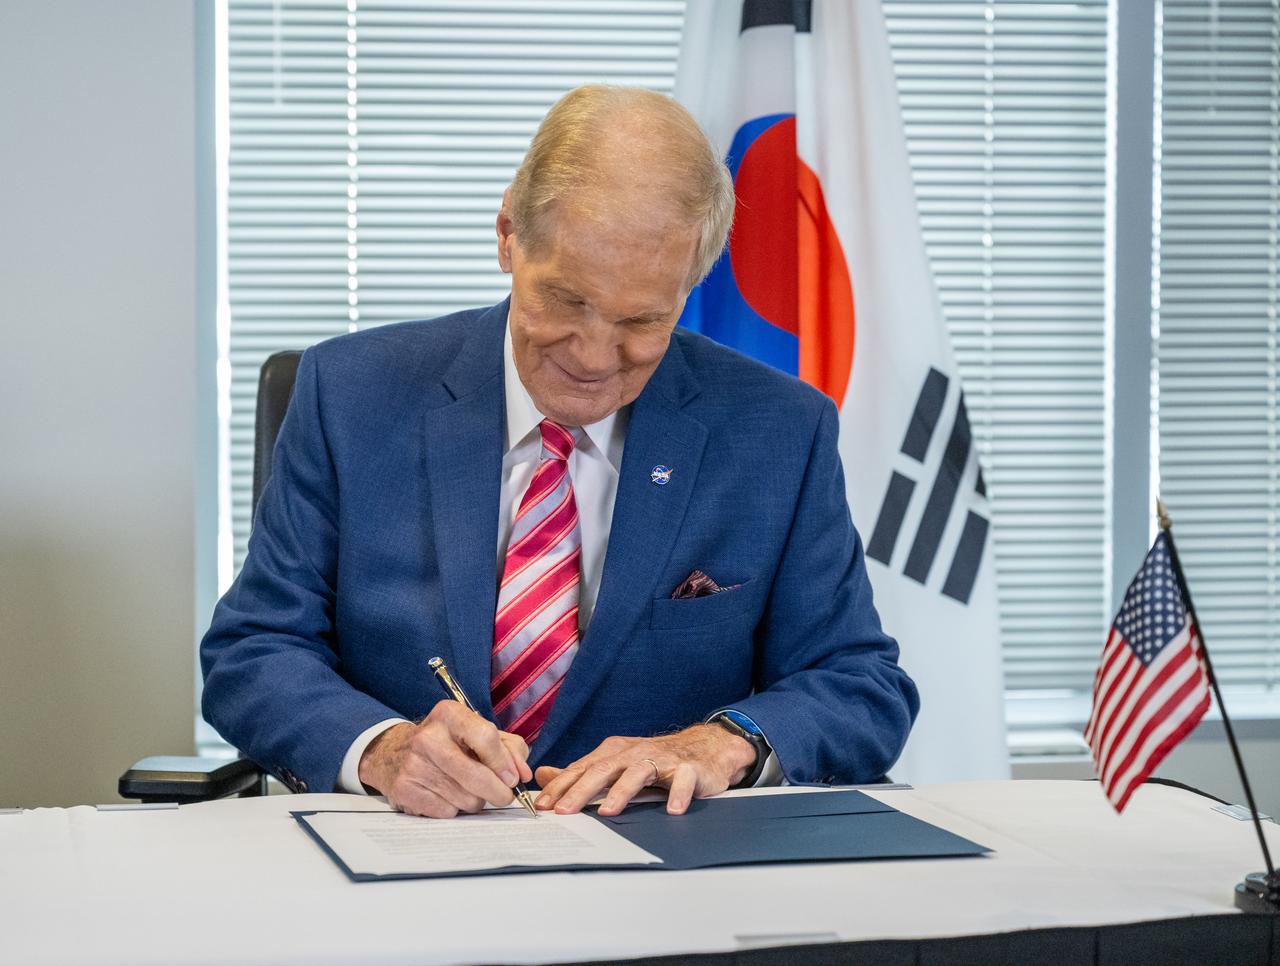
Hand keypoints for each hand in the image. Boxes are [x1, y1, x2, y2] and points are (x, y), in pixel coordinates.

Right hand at [357, 701, 532, 817]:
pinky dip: (455, 809)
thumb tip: (523, 775)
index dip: (504, 763)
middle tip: (504, 795)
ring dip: (476, 801)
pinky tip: (448, 796)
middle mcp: (428, 737)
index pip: (486, 737)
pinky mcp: (405, 790)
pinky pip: (447, 812)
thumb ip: (510, 749)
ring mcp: (413, 764)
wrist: (395, 754)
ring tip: (468, 789)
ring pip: (465, 799)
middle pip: (477, 775)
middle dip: (498, 792)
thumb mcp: (480, 733)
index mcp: (450, 714)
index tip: (513, 778)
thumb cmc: (450, 744)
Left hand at [533, 724, 755, 816]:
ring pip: (638, 773)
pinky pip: (682, 781)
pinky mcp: (688, 769)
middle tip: (564, 811)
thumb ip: (580, 772)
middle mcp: (634, 753)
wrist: (705, 748)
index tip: (543, 805)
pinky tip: (672, 810)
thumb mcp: (616, 764)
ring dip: (621, 792)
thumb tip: (542, 775)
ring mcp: (662, 760)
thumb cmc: (656, 760)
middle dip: (581, 790)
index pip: (582, 769)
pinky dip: (677, 794)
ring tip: (607, 812)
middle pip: (604, 770)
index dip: (561, 787)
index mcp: (614, 753)